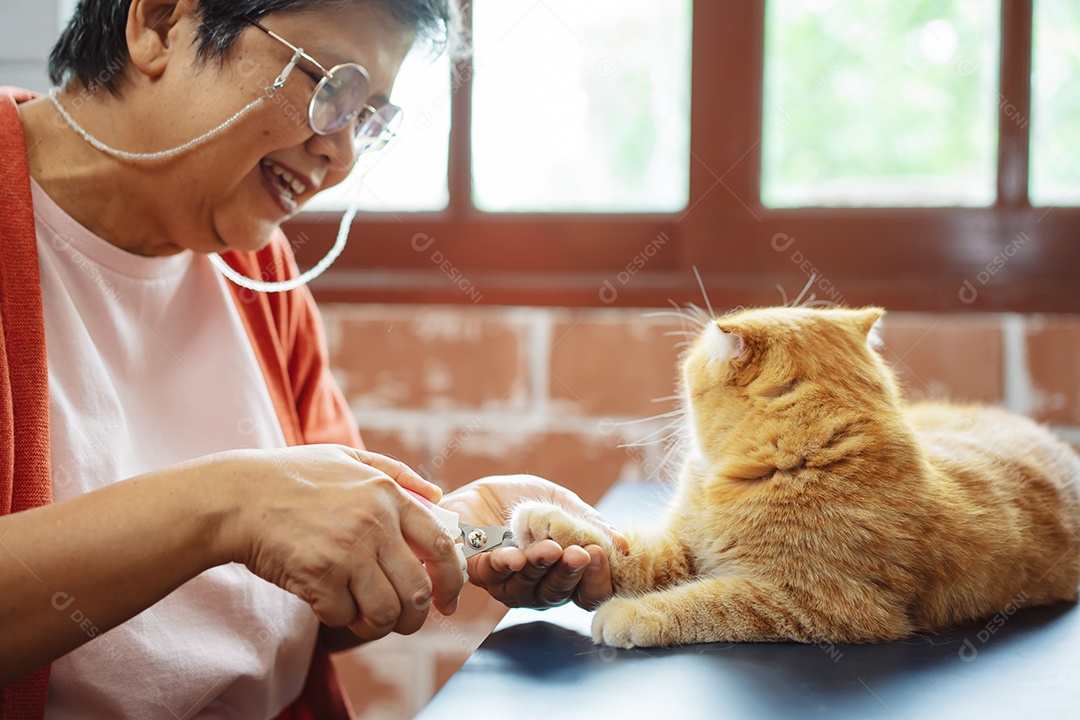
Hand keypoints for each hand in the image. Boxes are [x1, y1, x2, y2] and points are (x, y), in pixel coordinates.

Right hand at [212, 445, 463, 642]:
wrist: (239, 497)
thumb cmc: (294, 478)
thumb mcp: (349, 459)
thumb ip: (397, 473)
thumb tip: (437, 496)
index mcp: (388, 495)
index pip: (441, 546)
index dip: (453, 580)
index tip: (448, 601)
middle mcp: (375, 523)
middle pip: (418, 590)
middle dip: (416, 616)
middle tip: (405, 622)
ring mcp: (347, 551)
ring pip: (385, 612)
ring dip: (377, 624)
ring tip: (362, 614)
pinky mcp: (318, 576)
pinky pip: (343, 616)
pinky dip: (337, 617)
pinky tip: (325, 600)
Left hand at [440, 474, 627, 609]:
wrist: (481, 489)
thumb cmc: (524, 501)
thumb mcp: (564, 505)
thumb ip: (590, 525)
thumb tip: (624, 546)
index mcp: (562, 575)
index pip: (586, 592)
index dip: (595, 580)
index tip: (599, 555)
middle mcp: (537, 588)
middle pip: (557, 595)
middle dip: (569, 574)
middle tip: (580, 554)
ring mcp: (507, 584)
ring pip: (526, 588)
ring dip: (540, 568)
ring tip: (551, 549)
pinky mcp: (478, 572)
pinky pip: (493, 574)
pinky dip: (505, 565)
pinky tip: (515, 556)